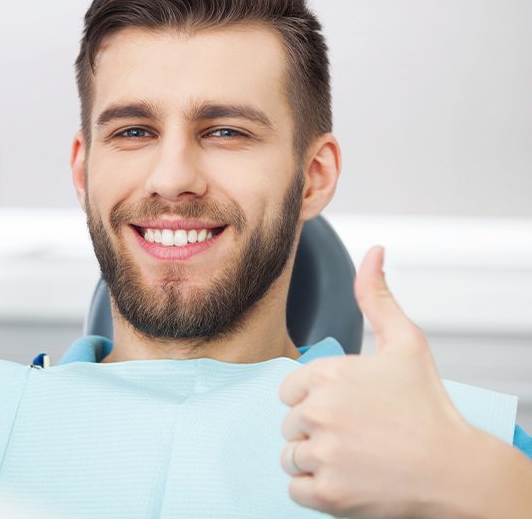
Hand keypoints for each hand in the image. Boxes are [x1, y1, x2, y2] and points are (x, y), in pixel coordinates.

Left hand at [278, 245, 477, 518]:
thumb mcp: (406, 341)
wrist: (456, 470)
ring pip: (291, 455)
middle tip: (357, 432)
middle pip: (290, 423)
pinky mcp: (327, 494)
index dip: (315, 399)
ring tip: (354, 455)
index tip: (348, 407)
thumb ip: (377, 296)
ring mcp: (323, 454)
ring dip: (315, 458)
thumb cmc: (428, 406)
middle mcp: (318, 411)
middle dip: (316, 428)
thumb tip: (373, 252)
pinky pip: (295, 488)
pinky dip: (316, 488)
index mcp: (327, 373)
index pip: (290, 390)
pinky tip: (348, 478)